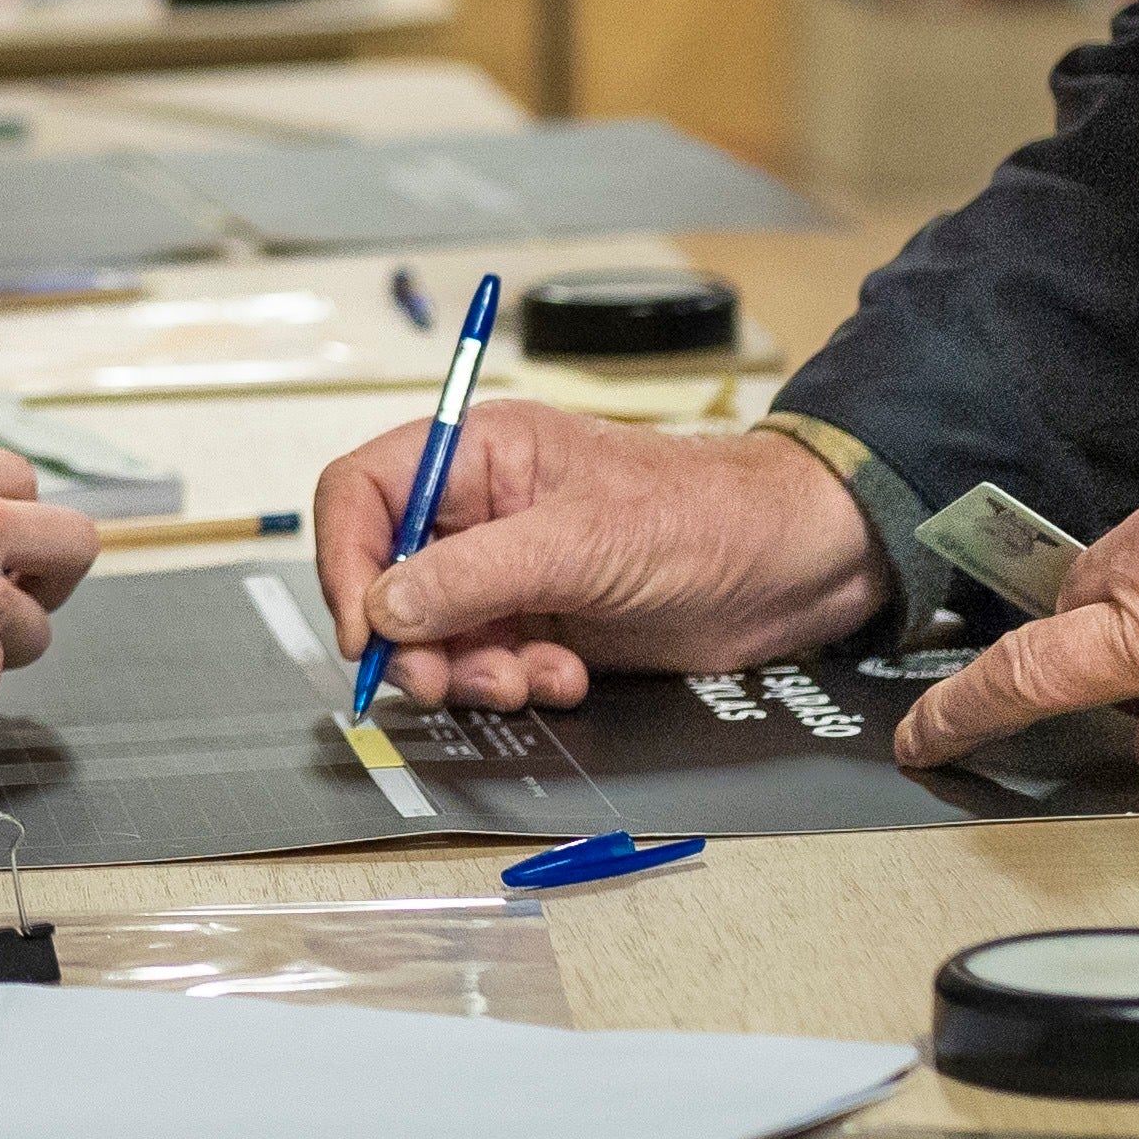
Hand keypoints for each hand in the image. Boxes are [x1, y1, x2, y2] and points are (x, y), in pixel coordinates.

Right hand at [316, 404, 884, 711]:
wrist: (792, 566)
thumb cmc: (705, 514)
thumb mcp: (581, 542)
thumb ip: (474, 576)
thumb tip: (386, 606)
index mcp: (481, 455)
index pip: (364, 494)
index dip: (346, 560)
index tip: (366, 630)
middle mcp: (484, 510)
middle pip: (390, 578)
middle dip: (413, 639)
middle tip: (444, 682)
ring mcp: (513, 570)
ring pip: (438, 634)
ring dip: (469, 672)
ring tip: (525, 680)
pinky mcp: (544, 622)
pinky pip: (489, 664)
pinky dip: (515, 683)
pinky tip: (565, 677)